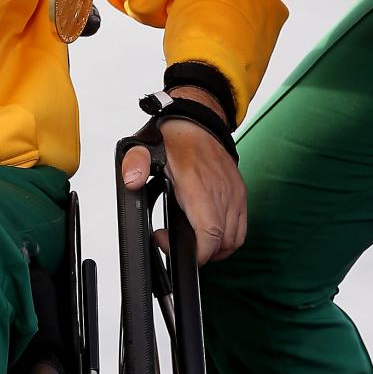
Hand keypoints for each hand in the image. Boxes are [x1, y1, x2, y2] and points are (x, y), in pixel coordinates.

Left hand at [120, 86, 245, 264]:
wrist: (197, 120)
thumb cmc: (174, 138)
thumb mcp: (143, 147)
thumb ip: (134, 165)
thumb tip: (131, 181)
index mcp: (198, 183)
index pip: (210, 233)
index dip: (196, 252)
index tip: (170, 244)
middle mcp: (221, 191)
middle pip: (223, 242)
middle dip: (199, 253)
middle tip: (173, 240)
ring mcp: (234, 193)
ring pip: (234, 239)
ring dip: (215, 249)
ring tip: (190, 240)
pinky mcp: (240, 193)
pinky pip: (241, 228)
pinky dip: (227, 238)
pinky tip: (208, 233)